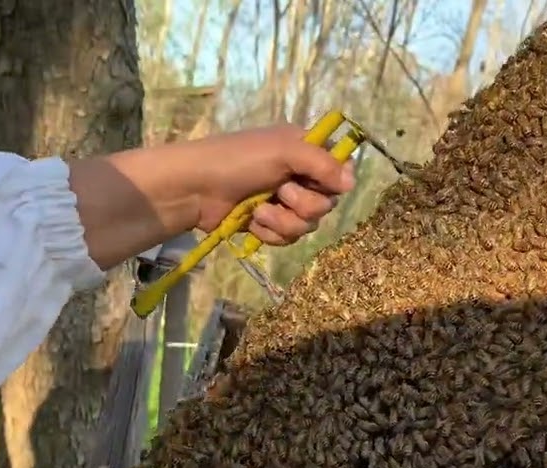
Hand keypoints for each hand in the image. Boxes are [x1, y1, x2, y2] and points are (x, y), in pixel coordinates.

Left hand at [187, 124, 355, 244]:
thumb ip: (322, 164)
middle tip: (281, 191)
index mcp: (304, 151)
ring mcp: (284, 202)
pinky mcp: (270, 224)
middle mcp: (298, 176)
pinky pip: (288, 238)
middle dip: (303, 203)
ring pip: (309, 225)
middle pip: (327, 203)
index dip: (336, 180)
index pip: (340, 168)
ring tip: (260, 210)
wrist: (194, 188)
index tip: (323, 183)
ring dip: (284, 220)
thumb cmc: (237, 160)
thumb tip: (352, 182)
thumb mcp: (283, 152)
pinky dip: (271, 231)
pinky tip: (253, 221)